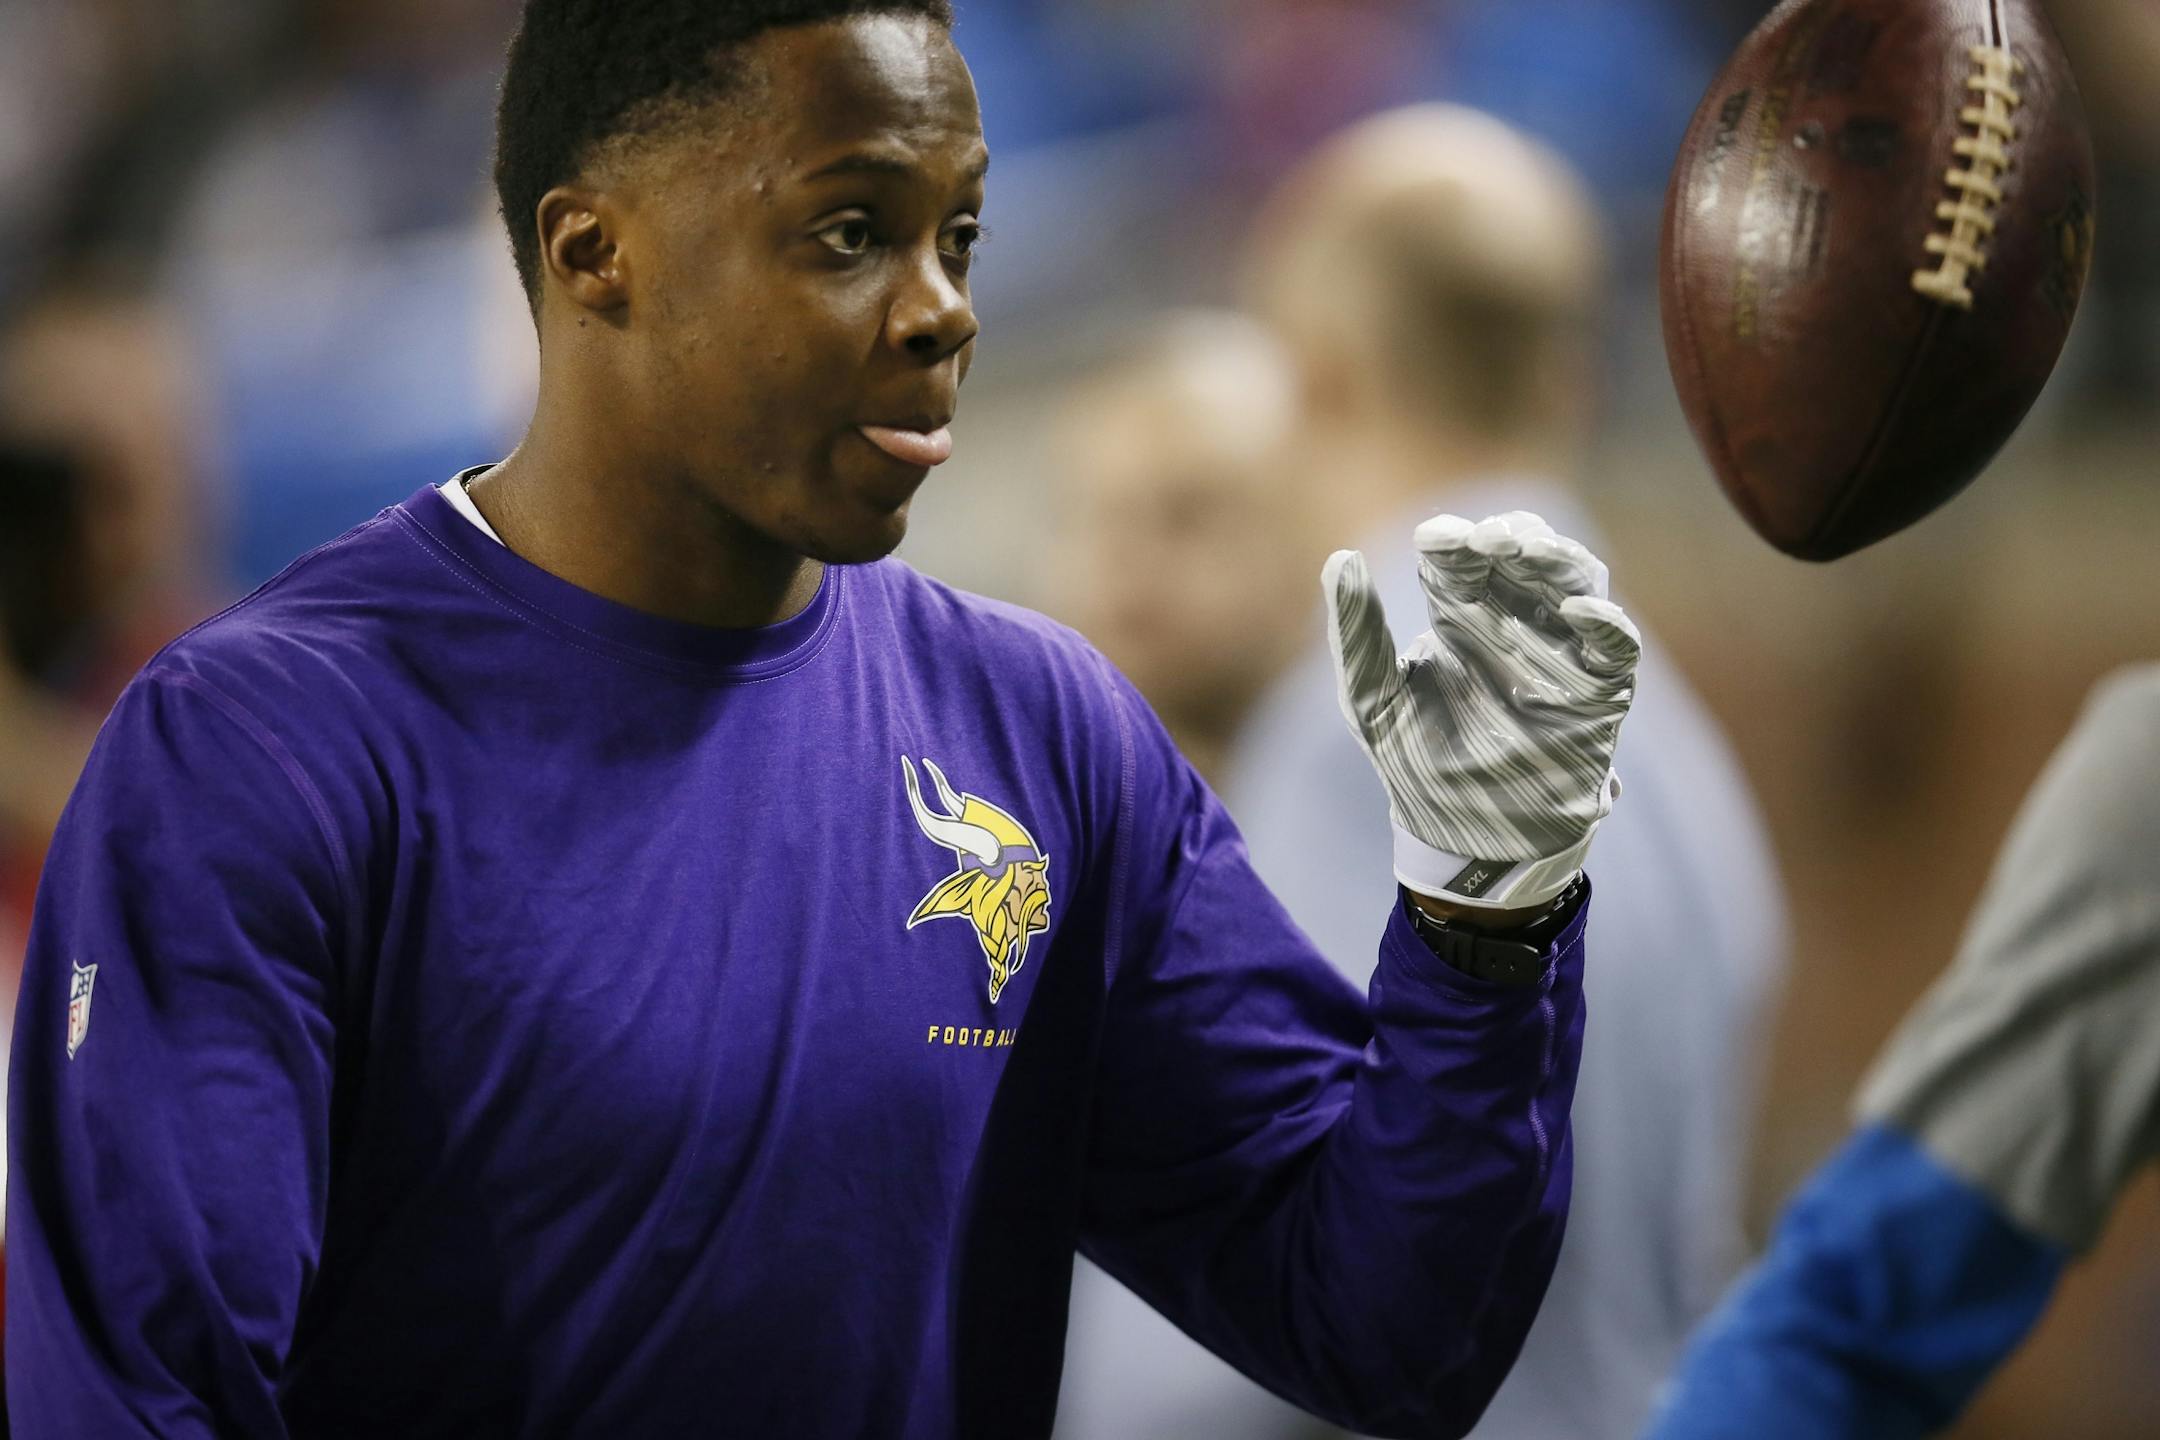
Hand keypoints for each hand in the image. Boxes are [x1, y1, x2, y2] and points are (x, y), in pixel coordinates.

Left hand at [1324, 511, 1639, 910]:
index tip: (1433, 540)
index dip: (1454, 540)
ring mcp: (1562, 653)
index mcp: (1461, 614)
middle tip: (1487, 540)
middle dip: (1511, 537)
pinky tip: (1576, 612)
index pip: (1464, 557)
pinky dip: (1606, 623)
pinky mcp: (1599, 693)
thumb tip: (1338, 558)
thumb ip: (1358, 634)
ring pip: (1577, 583)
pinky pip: (1617, 647)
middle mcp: (1515, 622)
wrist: (1460, 836)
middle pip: (1527, 555)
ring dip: (1556, 561)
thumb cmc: (1413, 760)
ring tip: (1526, 553)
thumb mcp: (1372, 698)